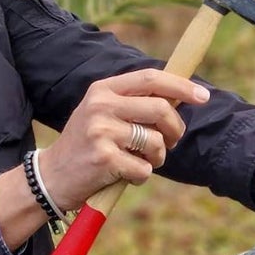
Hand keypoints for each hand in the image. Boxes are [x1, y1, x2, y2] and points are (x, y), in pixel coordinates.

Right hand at [37, 68, 210, 211]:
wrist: (52, 176)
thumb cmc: (87, 145)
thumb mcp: (102, 114)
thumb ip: (134, 103)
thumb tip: (179, 98)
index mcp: (103, 90)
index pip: (150, 78)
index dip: (181, 86)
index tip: (203, 96)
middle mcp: (101, 105)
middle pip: (161, 109)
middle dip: (175, 130)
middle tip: (170, 143)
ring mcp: (102, 131)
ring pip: (156, 141)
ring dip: (158, 157)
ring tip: (141, 161)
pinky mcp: (104, 158)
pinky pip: (145, 168)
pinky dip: (141, 175)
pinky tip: (124, 175)